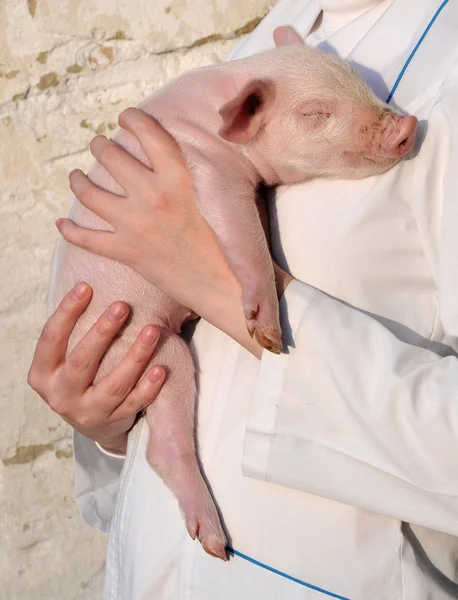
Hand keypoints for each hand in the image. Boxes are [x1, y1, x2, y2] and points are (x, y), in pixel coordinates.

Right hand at [27, 283, 165, 454]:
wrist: (91, 421)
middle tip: (123, 306)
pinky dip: (148, 387)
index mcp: (43, 373)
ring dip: (135, 356)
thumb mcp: (65, 357)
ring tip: (152, 331)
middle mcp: (61, 395)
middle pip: (82, 361)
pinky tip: (161, 369)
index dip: (67, 312)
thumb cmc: (80, 374)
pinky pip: (134, 404)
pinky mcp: (113, 422)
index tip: (86, 286)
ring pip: (113, 385)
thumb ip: (75, 331)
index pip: (51, 339)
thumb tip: (94, 282)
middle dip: (103, 332)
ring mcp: (88, 412)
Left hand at [56, 108, 291, 356]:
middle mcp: (152, 195)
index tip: (126, 118)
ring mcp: (135, 225)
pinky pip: (87, 239)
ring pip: (90, 192)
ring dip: (78, 180)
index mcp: (180, 177)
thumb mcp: (229, 196)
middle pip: (111, 157)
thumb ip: (207, 173)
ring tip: (75, 176)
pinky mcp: (127, 253)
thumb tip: (202, 153)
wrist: (228, 287)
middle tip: (99, 145)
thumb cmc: (235, 244)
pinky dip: (70, 231)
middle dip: (101, 146)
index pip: (147, 132)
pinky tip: (62, 224)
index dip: (132, 119)